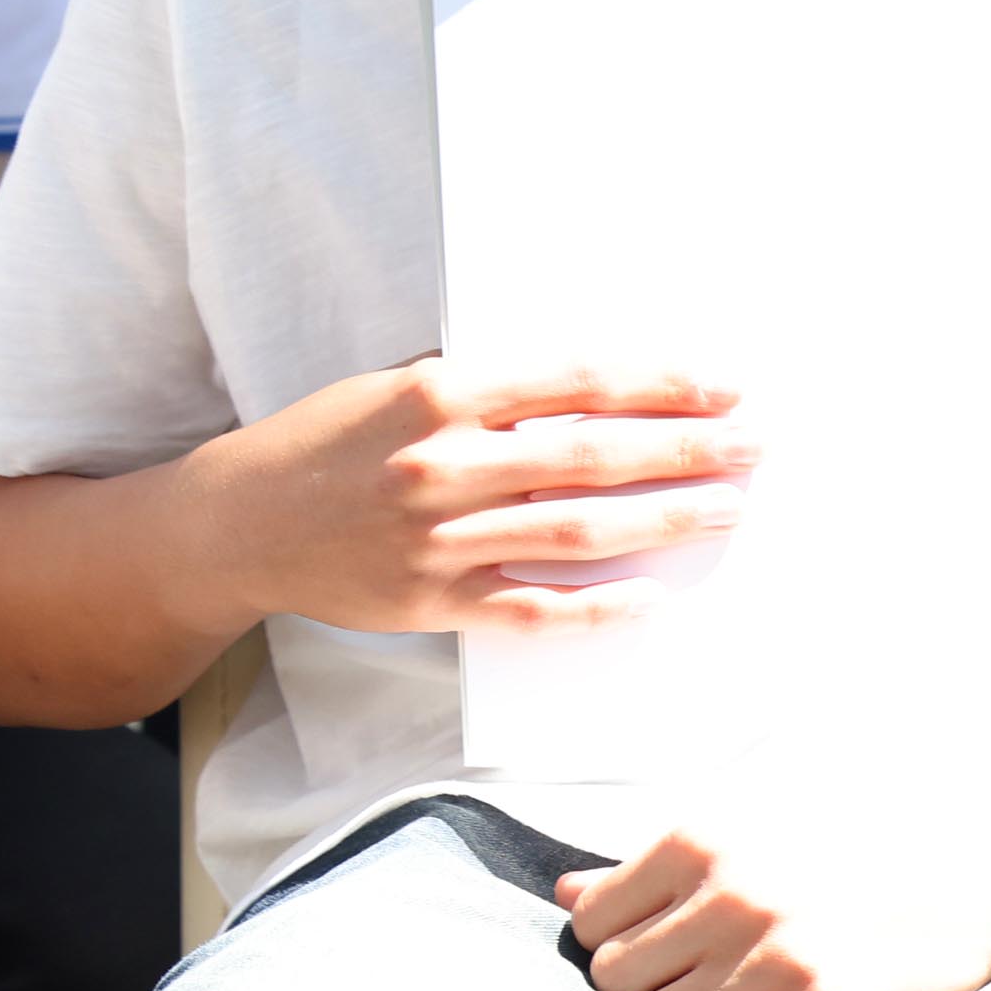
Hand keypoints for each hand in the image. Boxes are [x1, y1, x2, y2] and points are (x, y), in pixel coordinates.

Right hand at [200, 356, 751, 636]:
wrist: (238, 521)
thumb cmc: (319, 443)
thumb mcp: (389, 388)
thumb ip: (478, 390)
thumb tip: (586, 391)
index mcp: (433, 397)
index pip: (571, 383)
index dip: (655, 383)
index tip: (719, 383)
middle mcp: (441, 466)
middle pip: (592, 456)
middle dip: (685, 448)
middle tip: (752, 442)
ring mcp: (440, 540)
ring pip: (578, 531)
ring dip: (665, 517)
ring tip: (726, 504)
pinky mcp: (436, 602)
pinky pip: (536, 608)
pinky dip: (599, 606)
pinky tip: (653, 596)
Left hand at [559, 809, 990, 990]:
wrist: (973, 872)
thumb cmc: (842, 846)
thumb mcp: (741, 830)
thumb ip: (648, 866)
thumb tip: (563, 895)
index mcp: (697, 841)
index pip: (590, 922)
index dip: (614, 947)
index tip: (652, 956)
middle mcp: (729, 895)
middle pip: (616, 979)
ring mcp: (777, 954)